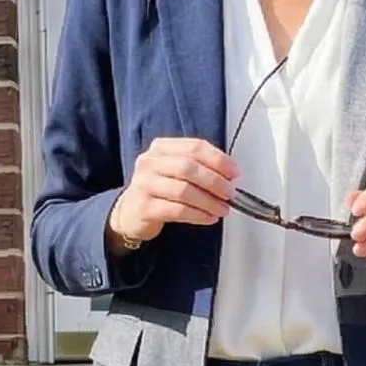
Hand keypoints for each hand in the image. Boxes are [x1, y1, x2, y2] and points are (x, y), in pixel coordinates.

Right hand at [108, 136, 239, 248]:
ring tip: (223, 209)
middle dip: (215, 181)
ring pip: (184, 191)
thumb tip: (231, 175)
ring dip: (209, 201)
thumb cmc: (159, 189)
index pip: (194, 147)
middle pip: (189, 168)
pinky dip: (198, 215)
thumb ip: (199, 167)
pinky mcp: (145, 208)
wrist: (131, 211)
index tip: (234, 172)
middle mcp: (150, 162)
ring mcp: (144, 185)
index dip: (218, 160)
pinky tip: (209, 218)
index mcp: (161, 148)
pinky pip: (177, 211)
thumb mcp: (174, 170)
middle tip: (230, 193)